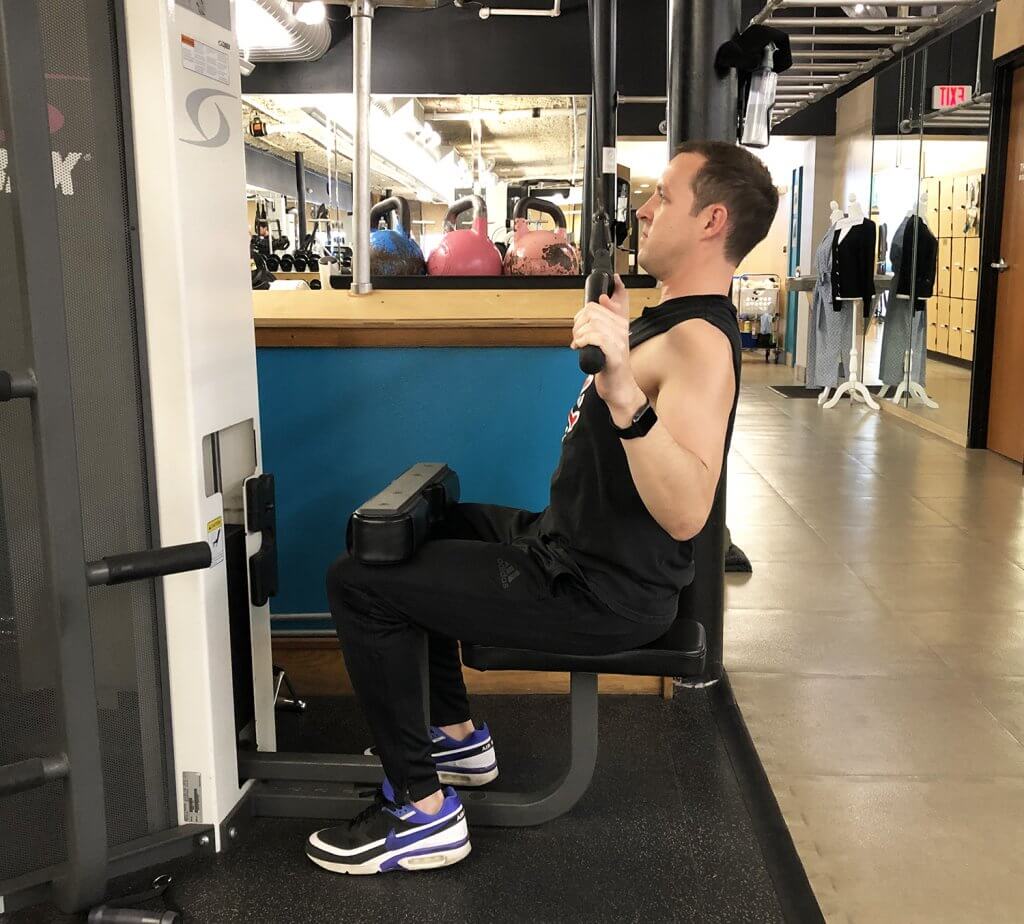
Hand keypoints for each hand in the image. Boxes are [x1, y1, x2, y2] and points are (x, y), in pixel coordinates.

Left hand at [570, 275, 644, 421]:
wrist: (619, 388)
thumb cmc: (609, 366)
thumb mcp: (604, 339)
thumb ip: (600, 322)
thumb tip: (601, 299)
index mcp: (619, 324)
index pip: (596, 305)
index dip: (580, 316)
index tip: (579, 328)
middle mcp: (622, 330)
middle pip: (592, 312)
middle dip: (578, 324)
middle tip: (577, 338)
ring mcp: (619, 342)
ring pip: (593, 324)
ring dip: (579, 334)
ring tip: (578, 344)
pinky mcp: (615, 355)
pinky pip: (597, 338)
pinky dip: (583, 341)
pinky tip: (580, 348)